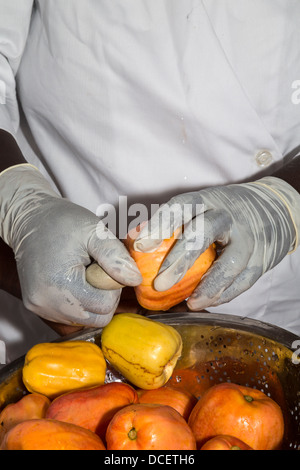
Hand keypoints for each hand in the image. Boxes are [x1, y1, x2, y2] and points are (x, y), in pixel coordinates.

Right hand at [0, 165, 141, 326]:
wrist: (29, 220)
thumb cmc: (63, 222)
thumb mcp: (95, 232)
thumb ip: (115, 257)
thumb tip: (135, 280)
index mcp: (61, 284)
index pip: (104, 306)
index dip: (112, 287)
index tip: (105, 267)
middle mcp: (46, 302)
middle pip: (96, 318)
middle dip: (104, 297)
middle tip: (96, 271)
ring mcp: (39, 307)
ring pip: (84, 320)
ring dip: (91, 301)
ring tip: (83, 274)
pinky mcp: (36, 307)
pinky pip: (70, 316)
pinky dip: (78, 302)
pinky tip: (73, 281)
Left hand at [134, 177, 299, 309]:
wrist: (272, 210)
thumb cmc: (221, 212)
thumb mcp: (199, 208)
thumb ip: (168, 224)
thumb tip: (132, 241)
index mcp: (205, 200)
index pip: (180, 206)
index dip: (159, 224)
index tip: (140, 245)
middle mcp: (226, 215)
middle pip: (203, 233)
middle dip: (180, 259)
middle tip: (159, 284)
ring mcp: (247, 238)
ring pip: (230, 262)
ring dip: (209, 286)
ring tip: (190, 303)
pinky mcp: (261, 259)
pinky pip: (244, 281)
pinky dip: (225, 295)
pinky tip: (206, 303)